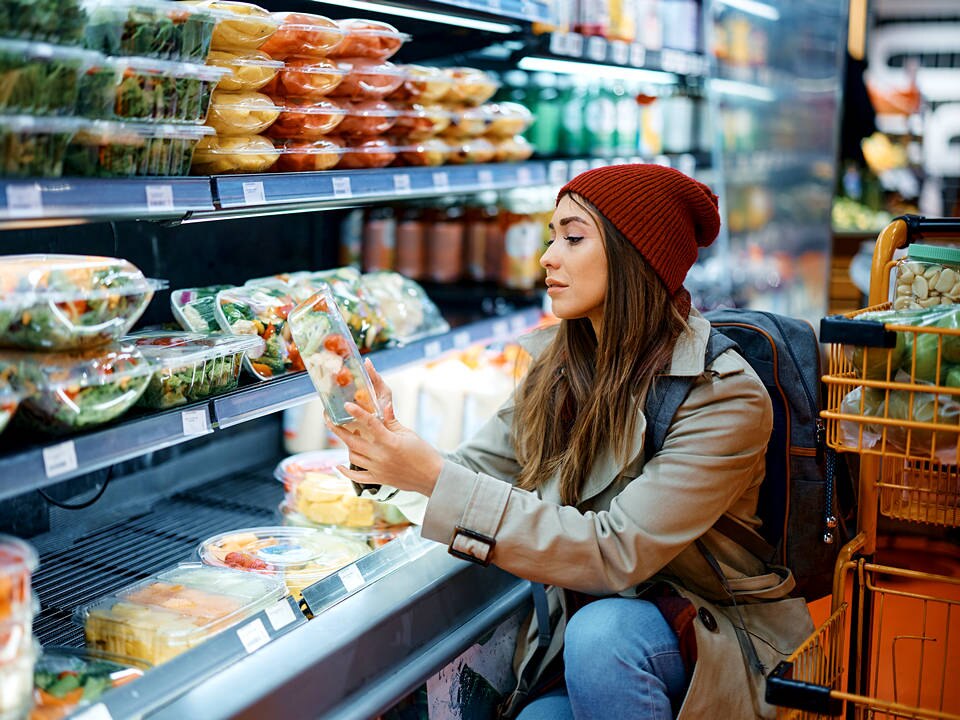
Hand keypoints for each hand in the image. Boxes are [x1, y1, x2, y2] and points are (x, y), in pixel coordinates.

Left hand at [326, 360, 443, 495]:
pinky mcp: (378, 479)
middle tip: (328, 419)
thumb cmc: (423, 453)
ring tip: (343, 434)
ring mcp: (378, 469)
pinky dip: (345, 472)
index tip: (346, 405)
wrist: (432, 478)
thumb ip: (391, 421)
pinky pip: (357, 477)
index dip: (357, 413)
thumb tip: (382, 405)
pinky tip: (338, 465)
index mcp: (390, 442)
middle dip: (338, 429)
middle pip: (352, 441)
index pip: (370, 424)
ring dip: (345, 445)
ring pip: (352, 456)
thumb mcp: (408, 434)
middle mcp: (380, 456)